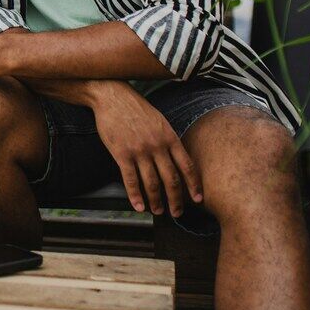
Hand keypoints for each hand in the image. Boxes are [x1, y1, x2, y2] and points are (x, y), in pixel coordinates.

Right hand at [86, 80, 202, 215]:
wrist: (112, 97)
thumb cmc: (136, 108)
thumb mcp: (160, 121)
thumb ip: (168, 139)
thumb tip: (176, 158)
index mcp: (169, 137)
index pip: (187, 166)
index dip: (194, 185)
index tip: (197, 199)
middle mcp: (157, 146)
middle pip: (171, 179)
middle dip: (176, 200)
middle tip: (177, 213)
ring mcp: (139, 151)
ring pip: (151, 183)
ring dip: (156, 201)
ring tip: (158, 211)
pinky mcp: (122, 154)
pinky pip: (130, 179)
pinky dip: (135, 196)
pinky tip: (138, 206)